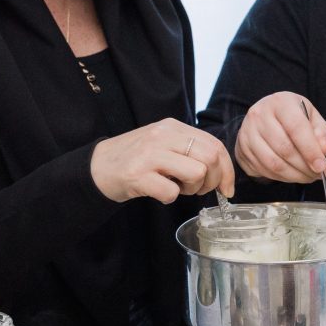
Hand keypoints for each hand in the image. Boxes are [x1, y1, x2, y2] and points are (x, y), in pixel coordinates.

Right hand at [90, 119, 234, 203]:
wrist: (97, 166)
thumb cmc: (134, 159)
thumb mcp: (162, 143)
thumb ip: (188, 149)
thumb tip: (221, 169)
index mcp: (172, 127)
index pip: (214, 145)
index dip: (227, 170)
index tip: (226, 188)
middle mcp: (162, 137)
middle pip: (210, 158)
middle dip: (212, 181)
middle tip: (198, 190)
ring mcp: (149, 155)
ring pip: (196, 173)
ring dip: (192, 189)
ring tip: (177, 188)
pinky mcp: (138, 176)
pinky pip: (171, 192)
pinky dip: (169, 198)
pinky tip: (158, 192)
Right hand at [234, 91, 325, 182]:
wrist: (264, 118)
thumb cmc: (292, 117)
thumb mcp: (312, 118)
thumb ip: (323, 133)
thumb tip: (324, 150)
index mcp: (280, 102)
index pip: (296, 127)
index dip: (310, 150)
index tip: (322, 166)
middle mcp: (259, 114)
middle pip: (284, 148)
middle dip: (304, 167)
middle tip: (318, 175)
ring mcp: (247, 132)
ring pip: (273, 163)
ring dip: (293, 176)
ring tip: (307, 177)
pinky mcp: (241, 148)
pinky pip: (263, 169)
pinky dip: (281, 178)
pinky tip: (292, 175)